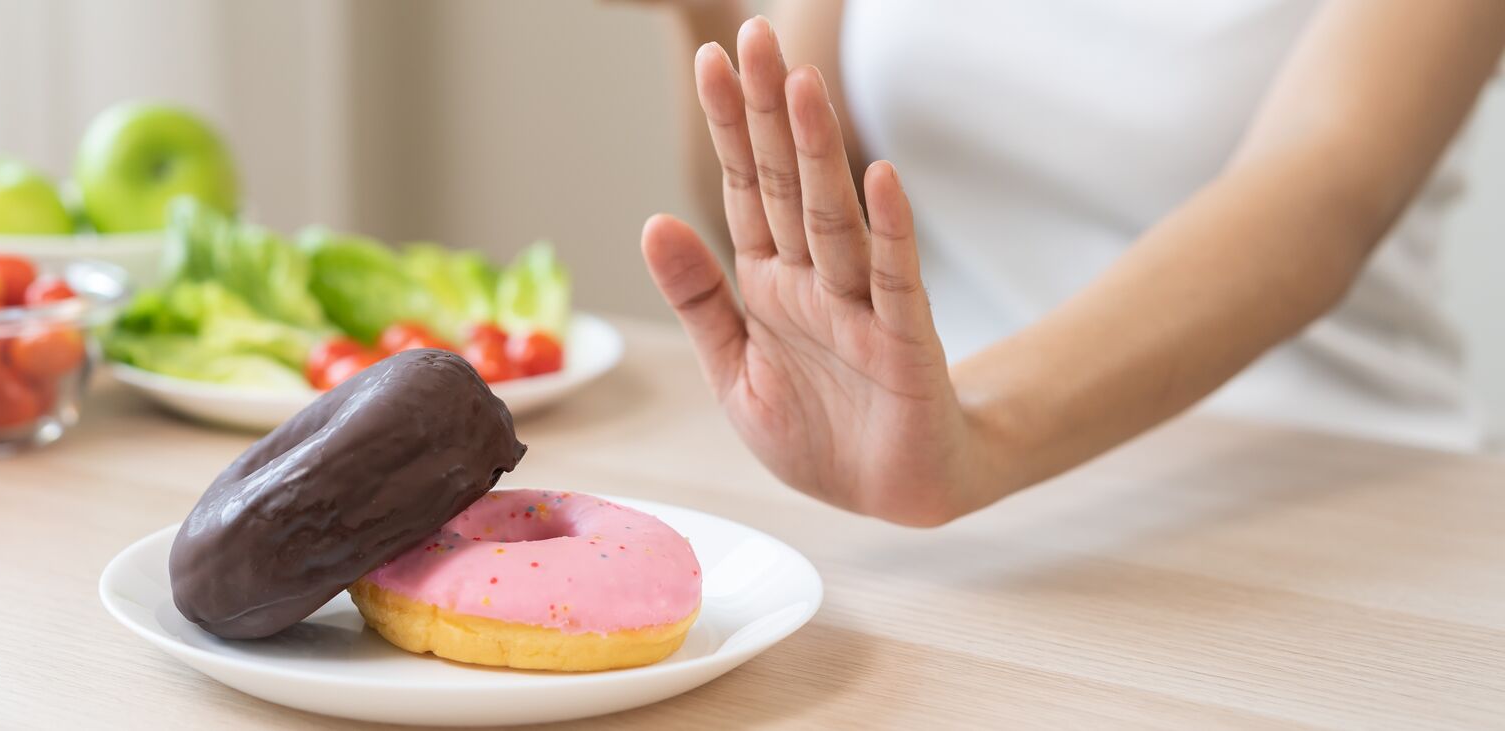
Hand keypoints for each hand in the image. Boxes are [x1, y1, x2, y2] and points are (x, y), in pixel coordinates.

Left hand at [641, 17, 985, 525]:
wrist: (889, 497)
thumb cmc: (818, 431)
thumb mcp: (733, 371)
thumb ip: (698, 300)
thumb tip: (652, 221)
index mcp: (769, 283)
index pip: (744, 189)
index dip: (730, 127)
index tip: (713, 61)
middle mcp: (814, 280)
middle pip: (785, 183)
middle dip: (768, 112)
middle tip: (755, 36)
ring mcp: (861, 306)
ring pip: (833, 217)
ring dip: (817, 153)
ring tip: (801, 85)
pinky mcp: (905, 343)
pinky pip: (895, 280)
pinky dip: (889, 230)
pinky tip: (881, 178)